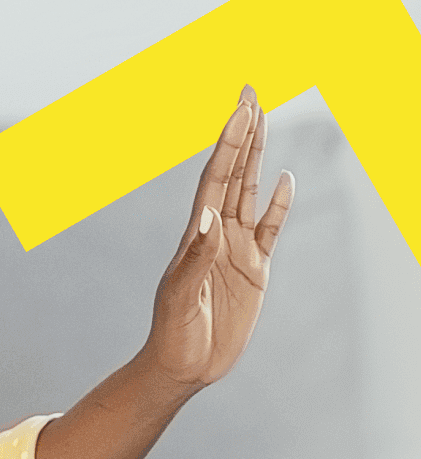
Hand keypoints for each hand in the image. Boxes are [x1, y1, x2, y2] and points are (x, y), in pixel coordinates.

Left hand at [143, 86, 295, 388]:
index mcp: (196, 235)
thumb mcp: (181, 297)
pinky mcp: (254, 270)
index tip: (240, 108)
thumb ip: (195, 260)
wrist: (183, 366)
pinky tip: (284, 181)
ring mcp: (236, 249)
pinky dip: (277, 205)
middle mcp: (216, 233)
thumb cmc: (174, 333)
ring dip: (256, 156)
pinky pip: (269, 230)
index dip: (229, 142)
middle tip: (250, 93)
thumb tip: (208, 219)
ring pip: (249, 191)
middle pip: (232, 172)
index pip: (216, 177)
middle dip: (242, 133)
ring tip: (262, 120)